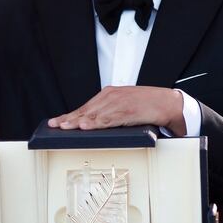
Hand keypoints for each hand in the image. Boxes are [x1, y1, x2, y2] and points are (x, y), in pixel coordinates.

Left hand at [47, 86, 186, 136]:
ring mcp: (119, 103)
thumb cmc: (147, 105)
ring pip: (94, 115)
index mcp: (109, 94)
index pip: (85, 107)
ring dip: (79, 122)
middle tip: (54, 126)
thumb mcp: (125, 106)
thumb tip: (93, 126)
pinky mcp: (127, 110)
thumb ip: (110, 113)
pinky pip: (109, 119)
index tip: (56, 122)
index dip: (70, 115)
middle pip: (86, 110)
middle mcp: (111, 96)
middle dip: (69, 119)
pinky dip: (96, 123)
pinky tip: (86, 126)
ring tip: (65, 127)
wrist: (168, 102)